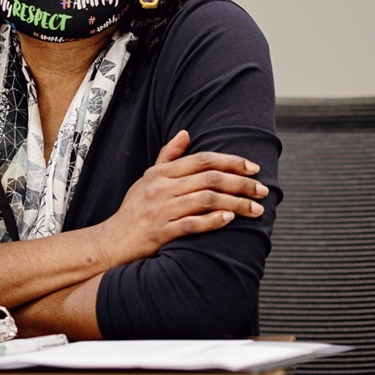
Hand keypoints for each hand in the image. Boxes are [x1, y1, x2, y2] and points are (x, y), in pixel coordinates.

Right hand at [95, 130, 268, 266]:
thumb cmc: (134, 208)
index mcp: (161, 173)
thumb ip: (169, 156)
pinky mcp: (161, 233)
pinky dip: (213, 221)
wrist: (112, 241)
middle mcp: (162, 188)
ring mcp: (161, 210)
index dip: (231, 161)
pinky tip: (230, 219)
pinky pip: (191, 224)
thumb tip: (186, 133)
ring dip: (236, 203)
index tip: (254, 168)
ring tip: (256, 209)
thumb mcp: (148, 178)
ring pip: (206, 200)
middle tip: (262, 190)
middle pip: (209, 178)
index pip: (203, 159)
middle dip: (241, 183)